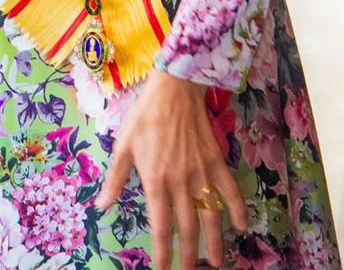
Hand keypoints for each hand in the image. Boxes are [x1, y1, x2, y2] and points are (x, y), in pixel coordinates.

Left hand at [97, 71, 247, 269]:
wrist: (173, 91)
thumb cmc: (145, 117)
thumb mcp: (123, 146)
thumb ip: (115, 179)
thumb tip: (102, 206)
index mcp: (156, 182)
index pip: (161, 228)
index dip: (162, 254)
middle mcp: (180, 184)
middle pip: (187, 229)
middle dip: (189, 256)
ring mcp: (201, 174)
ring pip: (211, 217)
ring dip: (215, 242)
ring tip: (217, 262)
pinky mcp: (216, 163)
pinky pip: (230, 190)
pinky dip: (238, 209)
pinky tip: (242, 225)